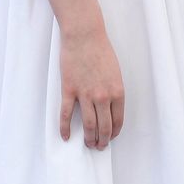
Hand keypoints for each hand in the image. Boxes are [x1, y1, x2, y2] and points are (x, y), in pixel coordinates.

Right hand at [58, 23, 124, 148]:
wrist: (85, 36)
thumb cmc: (101, 51)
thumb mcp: (116, 73)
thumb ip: (114, 90)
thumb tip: (110, 107)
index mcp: (117, 92)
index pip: (118, 120)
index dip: (115, 132)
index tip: (111, 137)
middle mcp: (103, 97)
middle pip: (103, 126)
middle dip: (102, 140)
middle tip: (99, 147)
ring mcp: (85, 95)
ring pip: (87, 124)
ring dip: (88, 138)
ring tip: (88, 145)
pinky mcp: (69, 90)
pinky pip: (66, 114)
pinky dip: (65, 128)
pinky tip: (66, 137)